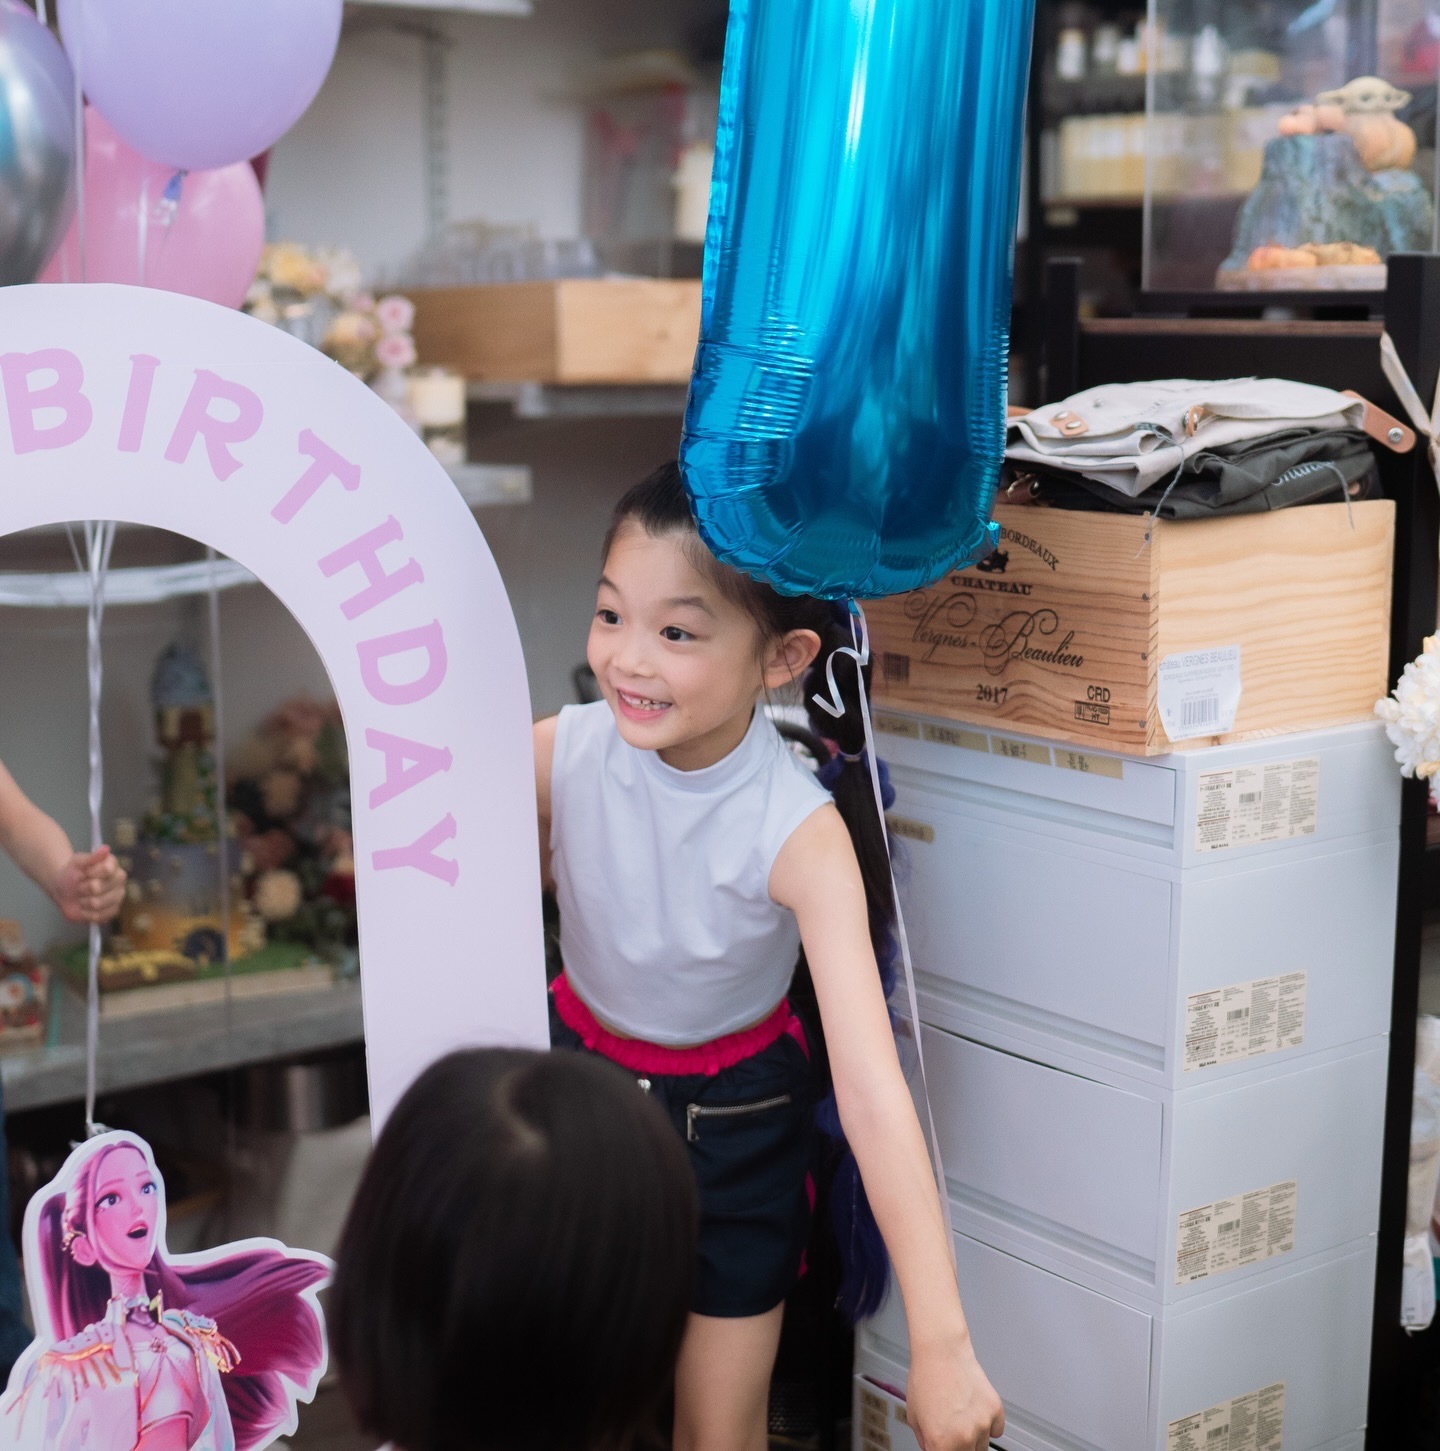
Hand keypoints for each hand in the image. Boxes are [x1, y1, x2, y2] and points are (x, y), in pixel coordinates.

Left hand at [49, 846, 126, 924]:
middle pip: (98, 888)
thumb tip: (105, 848)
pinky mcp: (113, 911)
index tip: (83, 873)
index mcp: (113, 865)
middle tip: (79, 886)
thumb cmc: (72, 873)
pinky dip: (86, 913)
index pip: (106, 870)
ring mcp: (118, 897)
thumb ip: (91, 857)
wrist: (65, 888)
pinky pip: (99, 916)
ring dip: (82, 902)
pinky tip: (85, 908)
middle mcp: (119, 880)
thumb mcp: (77, 862)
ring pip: (97, 903)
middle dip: (82, 888)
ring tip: (81, 897)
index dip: (89, 873)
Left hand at [906, 1334, 1003, 1450]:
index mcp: (941, 1443)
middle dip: (959, 1447)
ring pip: (983, 1446)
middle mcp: (964, 1437)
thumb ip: (926, 1441)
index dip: (944, 1450)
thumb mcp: (914, 1416)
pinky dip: (989, 1424)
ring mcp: (982, 1424)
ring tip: (961, 1414)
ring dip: (974, 1437)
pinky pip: (997, 1430)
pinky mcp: (996, 1410)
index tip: (946, 1446)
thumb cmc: (925, 1377)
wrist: (941, 1350)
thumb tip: (933, 1448)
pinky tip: (975, 1408)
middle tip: (952, 1432)